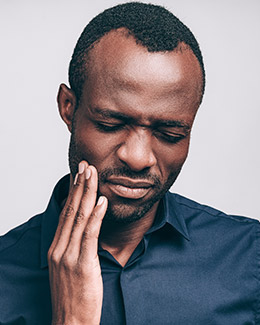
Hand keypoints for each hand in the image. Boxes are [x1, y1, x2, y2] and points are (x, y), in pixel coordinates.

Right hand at [48, 161, 107, 324]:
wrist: (70, 323)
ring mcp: (69, 256)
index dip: (73, 192)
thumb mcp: (69, 268)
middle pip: (71, 210)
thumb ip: (74, 247)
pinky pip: (90, 235)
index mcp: (57, 248)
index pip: (66, 213)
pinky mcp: (82, 264)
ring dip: (87, 193)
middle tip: (86, 166)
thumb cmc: (73, 296)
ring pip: (79, 217)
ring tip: (93, 174)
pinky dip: (96, 216)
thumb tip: (84, 229)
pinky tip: (102, 201)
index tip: (79, 175)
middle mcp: (60, 248)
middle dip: (80, 186)